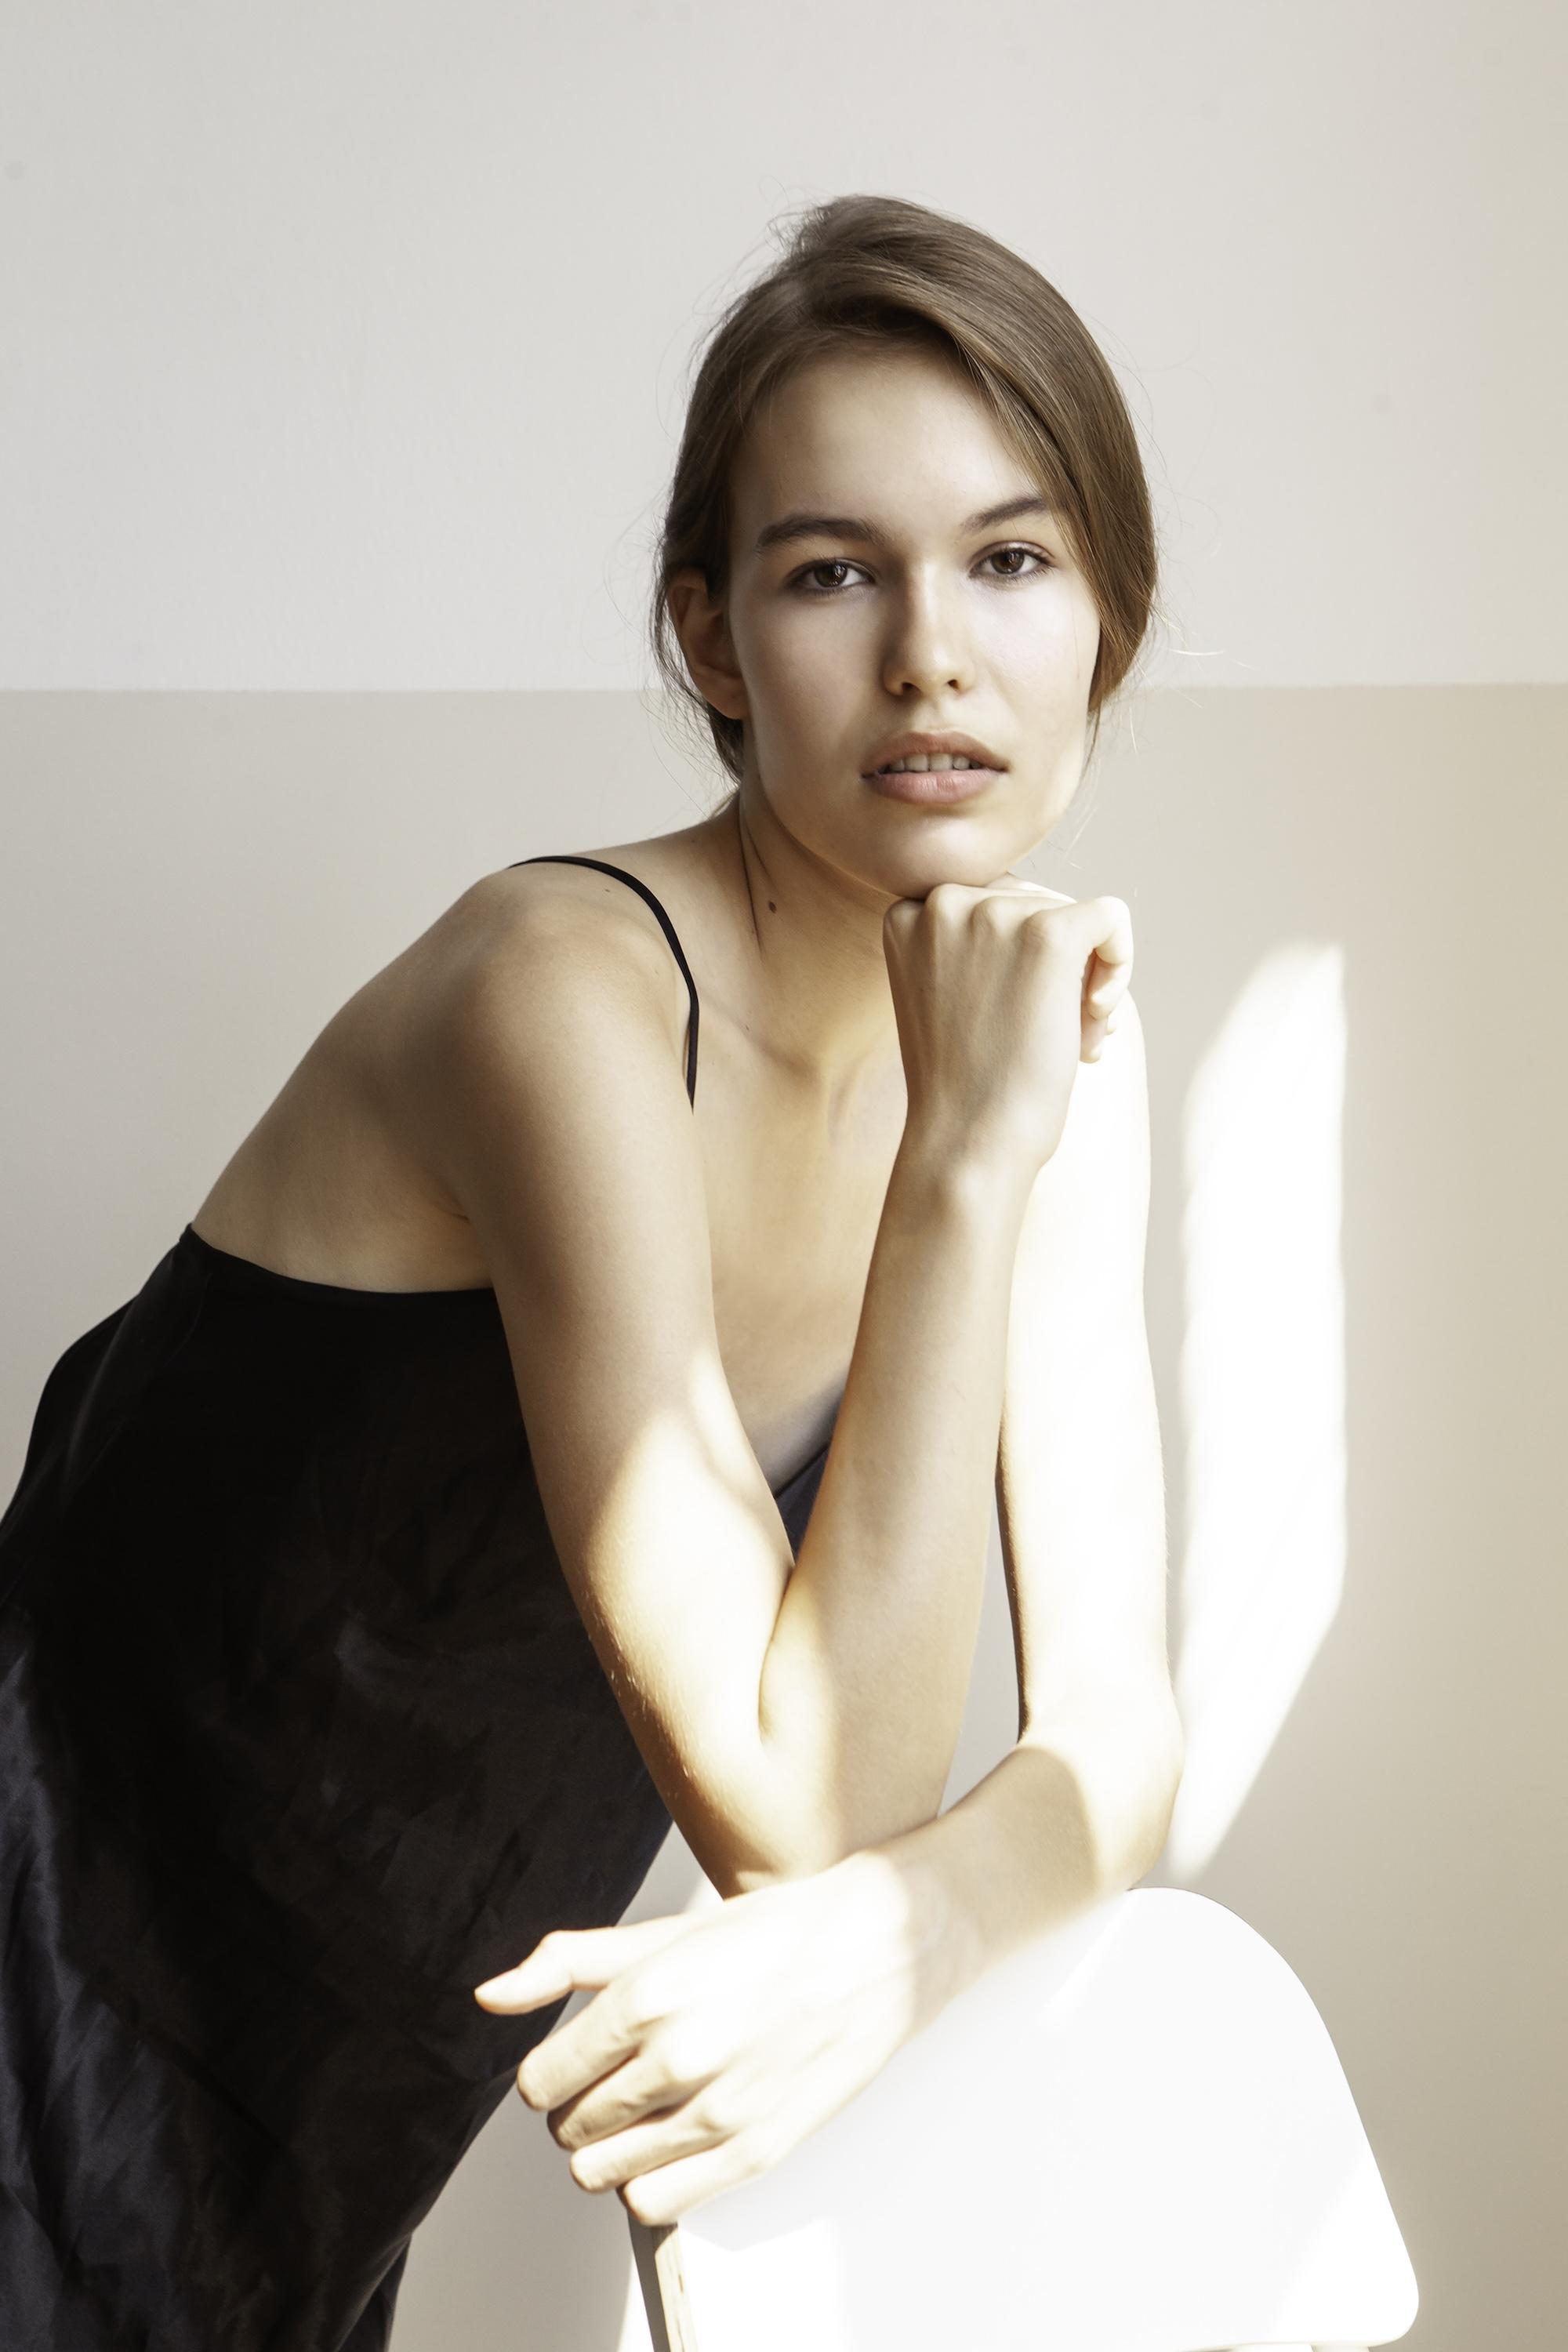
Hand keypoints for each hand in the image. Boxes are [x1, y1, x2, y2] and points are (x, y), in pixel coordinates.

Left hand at [472, 1850, 957, 2224]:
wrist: (877, 1946)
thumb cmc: (772, 1934)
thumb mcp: (662, 1931)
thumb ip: (567, 1963)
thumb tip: (491, 1996)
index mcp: (645, 1996)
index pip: (540, 2080)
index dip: (547, 2075)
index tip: (571, 2063)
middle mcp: (676, 2056)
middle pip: (569, 2129)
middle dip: (578, 2108)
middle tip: (615, 2080)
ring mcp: (718, 2110)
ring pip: (602, 2174)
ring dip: (609, 2150)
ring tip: (643, 2111)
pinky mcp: (756, 2151)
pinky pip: (657, 2205)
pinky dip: (649, 2183)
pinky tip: (672, 2142)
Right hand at [882, 880, 1133, 1173]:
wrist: (968, 1142)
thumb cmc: (963, 1086)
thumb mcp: (944, 995)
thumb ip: (974, 944)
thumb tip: (1058, 913)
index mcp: (908, 912)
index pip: (991, 904)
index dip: (1014, 960)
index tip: (1012, 1014)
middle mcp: (943, 900)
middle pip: (1035, 906)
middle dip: (1056, 971)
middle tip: (1055, 1038)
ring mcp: (994, 913)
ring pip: (1075, 916)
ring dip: (1086, 980)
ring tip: (1077, 1041)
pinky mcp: (1049, 932)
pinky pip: (1112, 917)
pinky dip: (1121, 960)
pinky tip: (1099, 1013)